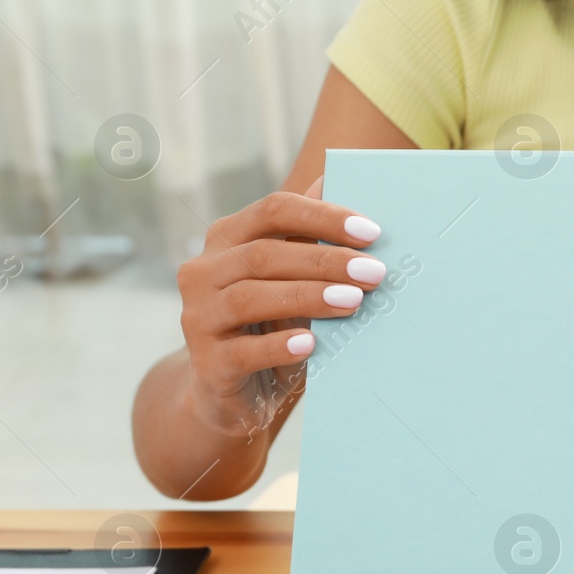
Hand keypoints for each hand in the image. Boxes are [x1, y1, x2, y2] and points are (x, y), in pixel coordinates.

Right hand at [175, 176, 383, 436]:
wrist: (231, 393)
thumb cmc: (271, 325)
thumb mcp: (290, 280)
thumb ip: (305, 236)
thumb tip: (331, 179)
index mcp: (227, 239)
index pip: (273, 211)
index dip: (322, 217)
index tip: (372, 232)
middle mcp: (203, 272)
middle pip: (264, 254)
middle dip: (325, 261)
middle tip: (374, 272)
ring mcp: (199, 317)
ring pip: (251, 298)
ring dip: (307, 297)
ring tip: (353, 302)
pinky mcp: (207, 363)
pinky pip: (242, 351)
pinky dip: (278, 346)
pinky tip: (310, 344)